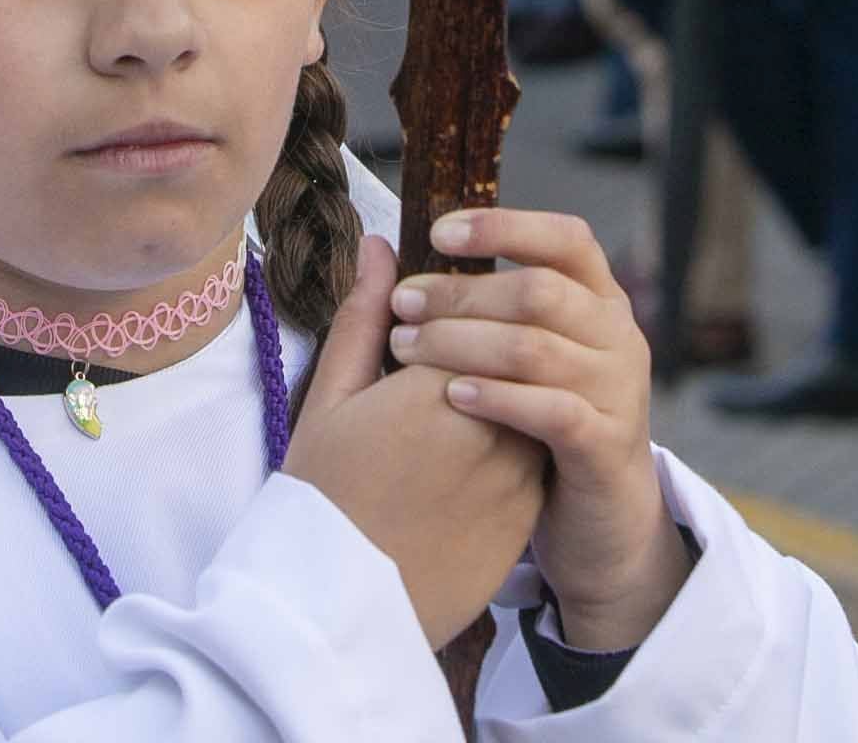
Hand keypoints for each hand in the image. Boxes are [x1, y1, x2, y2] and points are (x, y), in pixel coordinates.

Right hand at [284, 233, 545, 648]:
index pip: (466, 315)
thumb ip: (362, 315)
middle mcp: (489, 426)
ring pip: (528, 395)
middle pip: (505, 350)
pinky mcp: (528, 514)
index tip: (409, 327)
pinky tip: (467, 453)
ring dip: (501, 384)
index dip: (441, 309)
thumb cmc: (322, 497)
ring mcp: (516, 473)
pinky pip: (535, 451)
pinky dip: (513, 436)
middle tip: (430, 364)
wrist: (340, 611)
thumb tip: (379, 245)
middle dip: (478, 338)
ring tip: (450, 407)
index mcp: (435, 388)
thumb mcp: (328, 399)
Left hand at [389, 208, 691, 655]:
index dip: (504, 226)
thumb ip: (467, 297)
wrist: (601, 516)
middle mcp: (617, 334)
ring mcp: (619, 390)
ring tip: (405, 349)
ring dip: (462, 342)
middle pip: (539, 291)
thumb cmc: (541, 416)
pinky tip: (451, 395)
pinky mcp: (607, 446)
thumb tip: (380, 244)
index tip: (438, 233)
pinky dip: (498, 398)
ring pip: (536, 348)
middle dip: (462, 293)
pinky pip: (552, 411)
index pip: (566, 238)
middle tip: (402, 303)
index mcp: (599, 296)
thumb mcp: (517, 348)